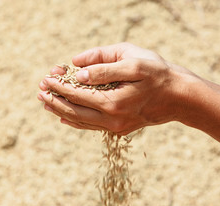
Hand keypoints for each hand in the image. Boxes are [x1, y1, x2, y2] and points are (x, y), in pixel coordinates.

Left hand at [37, 42, 185, 134]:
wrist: (180, 97)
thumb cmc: (158, 74)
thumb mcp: (133, 61)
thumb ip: (103, 66)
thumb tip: (78, 72)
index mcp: (113, 102)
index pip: (76, 94)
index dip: (58, 86)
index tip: (45, 79)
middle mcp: (111, 119)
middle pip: (73, 111)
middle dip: (54, 100)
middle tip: (39, 92)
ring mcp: (115, 127)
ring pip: (80, 121)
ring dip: (61, 111)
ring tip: (45, 103)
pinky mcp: (119, 129)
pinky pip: (91, 126)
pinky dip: (75, 121)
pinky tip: (64, 116)